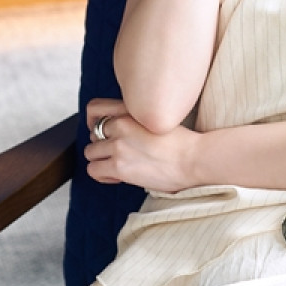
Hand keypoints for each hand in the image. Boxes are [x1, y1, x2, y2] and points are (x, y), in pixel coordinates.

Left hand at [84, 98, 199, 192]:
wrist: (194, 159)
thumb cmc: (183, 144)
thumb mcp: (156, 119)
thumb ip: (136, 120)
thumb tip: (120, 132)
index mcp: (130, 110)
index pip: (95, 108)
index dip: (94, 121)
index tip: (101, 131)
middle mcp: (121, 124)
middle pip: (93, 134)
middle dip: (102, 145)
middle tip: (118, 155)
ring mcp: (118, 145)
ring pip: (90, 152)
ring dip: (101, 160)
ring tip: (118, 167)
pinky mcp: (119, 166)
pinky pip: (93, 170)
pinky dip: (102, 175)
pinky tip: (117, 177)